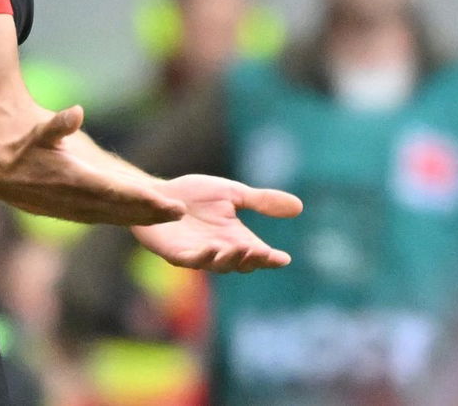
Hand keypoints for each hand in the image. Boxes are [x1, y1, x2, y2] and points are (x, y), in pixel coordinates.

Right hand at [0, 108, 187, 224]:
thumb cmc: (21, 153)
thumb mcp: (39, 134)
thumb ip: (59, 125)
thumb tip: (77, 112)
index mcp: (77, 183)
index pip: (119, 195)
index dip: (147, 200)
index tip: (169, 204)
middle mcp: (81, 202)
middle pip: (126, 211)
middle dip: (155, 212)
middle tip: (182, 213)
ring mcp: (79, 212)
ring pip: (120, 217)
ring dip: (146, 218)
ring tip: (172, 216)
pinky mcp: (77, 214)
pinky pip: (111, 218)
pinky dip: (130, 218)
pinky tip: (146, 217)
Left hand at [133, 174, 302, 272]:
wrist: (158, 192)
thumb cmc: (194, 195)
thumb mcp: (232, 193)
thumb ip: (261, 201)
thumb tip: (299, 206)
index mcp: (236, 238)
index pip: (258, 254)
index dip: (270, 259)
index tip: (284, 258)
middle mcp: (220, 250)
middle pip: (241, 263)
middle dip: (252, 260)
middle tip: (262, 252)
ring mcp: (198, 254)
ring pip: (218, 265)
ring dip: (230, 259)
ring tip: (241, 248)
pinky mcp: (176, 254)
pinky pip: (191, 260)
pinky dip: (202, 256)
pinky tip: (210, 248)